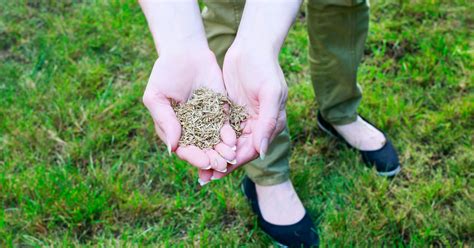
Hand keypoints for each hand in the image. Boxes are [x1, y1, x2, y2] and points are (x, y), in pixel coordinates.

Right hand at [143, 49, 236, 171]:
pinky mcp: (220, 111)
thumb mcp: (156, 97)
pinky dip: (229, 134)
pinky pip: (225, 126)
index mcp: (174, 130)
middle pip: (203, 150)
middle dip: (212, 158)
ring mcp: (207, 121)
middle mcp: (192, 129)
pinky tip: (233, 139)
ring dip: (223, 150)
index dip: (194, 157)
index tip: (204, 161)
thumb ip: (165, 121)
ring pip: (216, 141)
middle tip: (222, 165)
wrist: (185, 52)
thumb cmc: (164, 74)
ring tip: (230, 156)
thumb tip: (172, 148)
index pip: (185, 149)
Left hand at [205, 43, 287, 179]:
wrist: (252, 47)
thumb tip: (262, 152)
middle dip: (221, 164)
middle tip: (203, 177)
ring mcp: (243, 119)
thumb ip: (267, 122)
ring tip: (197, 169)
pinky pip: (219, 131)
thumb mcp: (270, 93)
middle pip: (238, 151)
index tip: (218, 172)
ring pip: (227, 144)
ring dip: (213, 156)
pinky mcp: (230, 111)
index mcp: (270, 125)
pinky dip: (209, 140)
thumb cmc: (264, 68)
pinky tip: (195, 147)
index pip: (251, 150)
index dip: (234, 162)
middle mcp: (257, 126)